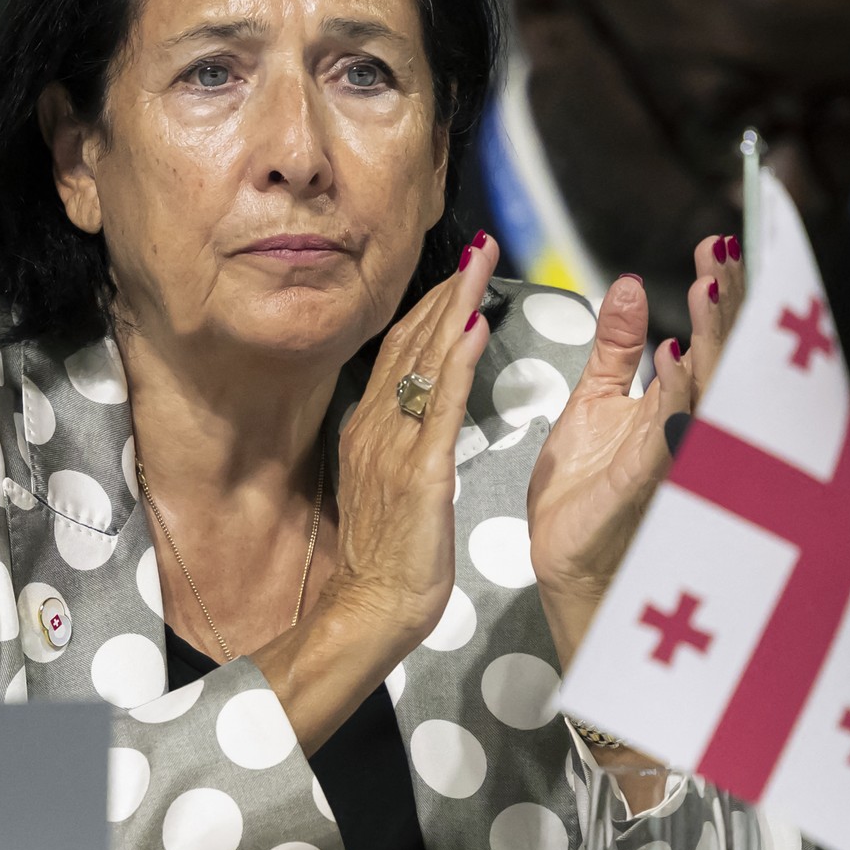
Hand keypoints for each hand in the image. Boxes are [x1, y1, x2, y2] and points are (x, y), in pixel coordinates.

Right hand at [323, 231, 498, 649]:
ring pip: (427, 362)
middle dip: (447, 289)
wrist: (371, 607)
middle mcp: (377, 426)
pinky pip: (441, 407)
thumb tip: (408, 405)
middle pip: (413, 342)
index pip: (401, 350)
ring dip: (455, 307)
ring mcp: (395, 447)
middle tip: (477, 243)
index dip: (429, 305)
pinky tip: (474, 326)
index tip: (456, 268)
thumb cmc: (388, 555)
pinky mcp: (420, 473)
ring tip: (479, 262)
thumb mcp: (386, 484)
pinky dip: (458, 363)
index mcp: (371, 428)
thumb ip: (395, 439)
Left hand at [528, 236, 744, 667]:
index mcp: (678, 404)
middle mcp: (691, 429)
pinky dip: (675, 395)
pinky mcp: (647, 487)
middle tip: (729, 249)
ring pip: (709, 389)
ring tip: (713, 284)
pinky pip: (669, 436)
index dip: (720, 289)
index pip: (710, 336)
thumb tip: (633, 283)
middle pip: (723, 356)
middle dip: (730, 301)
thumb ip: (618, 345)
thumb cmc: (586, 490)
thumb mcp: (596, 400)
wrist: (563, 561)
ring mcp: (676, 459)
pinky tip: (675, 358)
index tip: (720, 240)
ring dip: (713, 337)